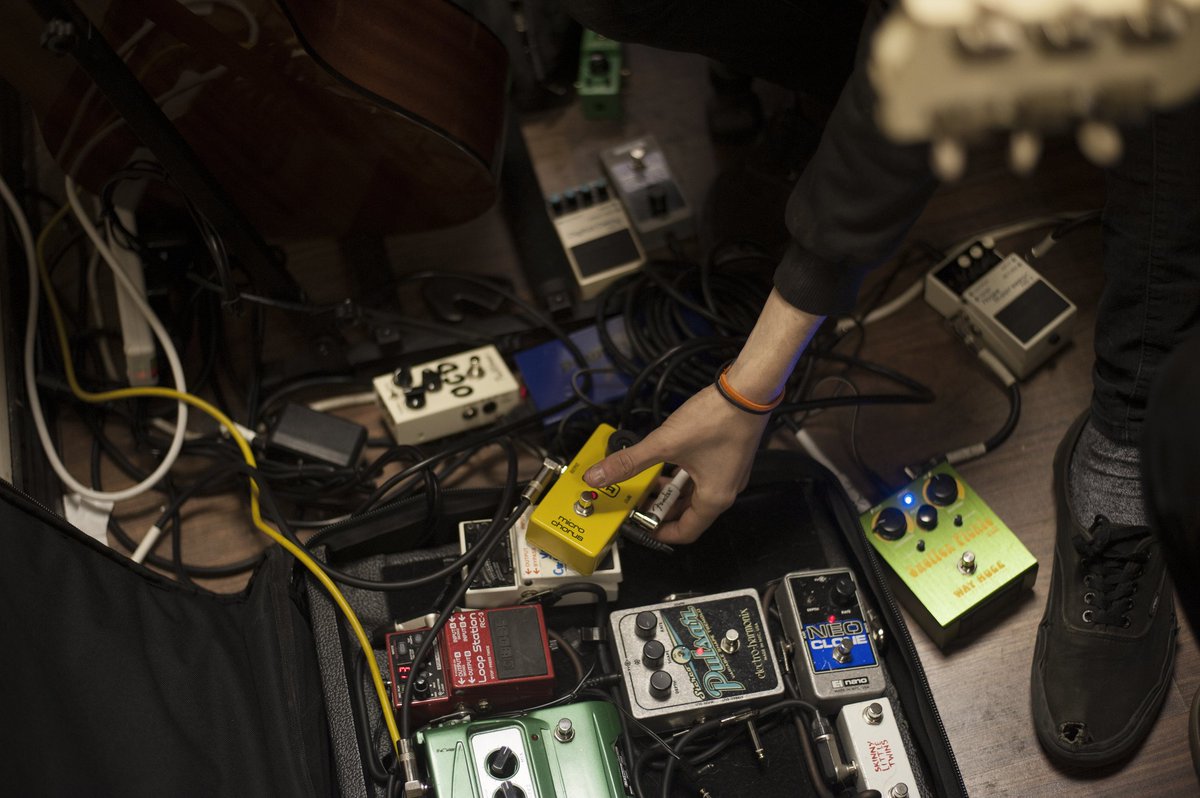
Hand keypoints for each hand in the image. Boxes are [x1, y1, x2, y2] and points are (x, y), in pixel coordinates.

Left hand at [583, 386, 771, 543]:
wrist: (747, 391)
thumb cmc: (716, 420)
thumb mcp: (665, 444)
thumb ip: (630, 462)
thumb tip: (598, 477)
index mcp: (714, 498)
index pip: (686, 532)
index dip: (660, 533)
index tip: (641, 526)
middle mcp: (725, 490)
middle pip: (688, 513)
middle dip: (661, 508)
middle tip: (638, 501)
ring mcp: (728, 473)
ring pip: (694, 492)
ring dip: (670, 489)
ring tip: (647, 479)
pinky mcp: (727, 457)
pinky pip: (701, 475)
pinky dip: (681, 473)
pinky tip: (665, 459)